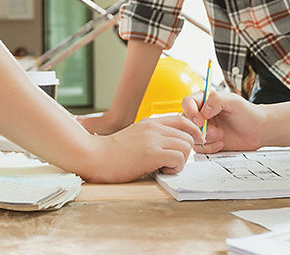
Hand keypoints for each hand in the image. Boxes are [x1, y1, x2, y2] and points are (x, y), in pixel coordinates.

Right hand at [79, 114, 201, 182]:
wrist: (96, 157)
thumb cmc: (113, 152)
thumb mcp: (135, 136)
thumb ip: (152, 136)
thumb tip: (172, 144)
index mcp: (150, 123)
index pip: (183, 119)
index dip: (193, 132)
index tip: (193, 144)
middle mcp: (154, 128)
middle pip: (188, 135)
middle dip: (186, 152)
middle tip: (173, 162)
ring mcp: (153, 140)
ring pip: (186, 146)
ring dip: (181, 161)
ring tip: (164, 167)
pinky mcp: (152, 154)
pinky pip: (179, 159)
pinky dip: (175, 168)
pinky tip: (161, 171)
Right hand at [181, 90, 266, 152]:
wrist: (258, 131)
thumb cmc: (248, 113)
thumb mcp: (233, 101)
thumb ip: (216, 100)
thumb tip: (203, 111)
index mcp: (204, 100)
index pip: (187, 103)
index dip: (191, 112)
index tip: (201, 120)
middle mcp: (201, 114)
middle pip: (186, 121)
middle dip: (200, 129)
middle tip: (216, 131)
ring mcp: (203, 129)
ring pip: (191, 136)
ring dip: (207, 138)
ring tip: (221, 135)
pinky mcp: (207, 143)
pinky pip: (199, 148)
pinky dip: (210, 148)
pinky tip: (221, 143)